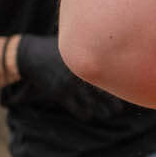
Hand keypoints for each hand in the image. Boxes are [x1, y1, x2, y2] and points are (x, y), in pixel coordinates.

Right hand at [12, 33, 127, 122]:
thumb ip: (87, 46)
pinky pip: (77, 109)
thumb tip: (105, 41)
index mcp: (85, 60)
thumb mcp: (71, 45)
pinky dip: (84, 114)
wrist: (31, 54)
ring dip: (100, 111)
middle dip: (112, 103)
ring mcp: (70, 84)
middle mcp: (80, 73)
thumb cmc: (53, 47)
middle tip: (118, 110)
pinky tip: (86, 114)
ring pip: (91, 104)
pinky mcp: (60, 94)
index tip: (124, 91)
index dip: (117, 85)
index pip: (107, 75)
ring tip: (106, 114)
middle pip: (103, 92)